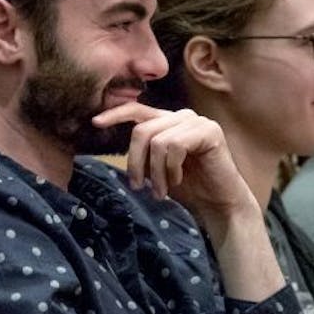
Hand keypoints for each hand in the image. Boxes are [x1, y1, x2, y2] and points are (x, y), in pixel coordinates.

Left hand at [92, 102, 251, 220]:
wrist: (217, 203)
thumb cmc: (186, 187)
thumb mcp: (155, 167)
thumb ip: (140, 151)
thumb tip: (109, 138)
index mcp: (167, 122)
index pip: (137, 110)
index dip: (115, 114)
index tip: (95, 122)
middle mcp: (181, 116)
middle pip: (142, 131)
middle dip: (136, 162)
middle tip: (137, 186)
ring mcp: (197, 121)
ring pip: (157, 141)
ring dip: (155, 172)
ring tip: (160, 190)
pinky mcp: (209, 131)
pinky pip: (175, 146)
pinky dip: (171, 168)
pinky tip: (178, 180)